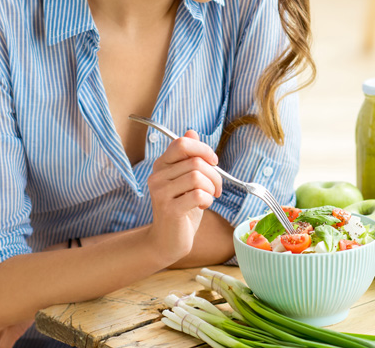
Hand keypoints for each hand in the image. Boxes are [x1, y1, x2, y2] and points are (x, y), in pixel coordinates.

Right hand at [147, 130, 221, 261]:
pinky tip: (203, 206)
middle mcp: (157, 176)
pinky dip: (208, 200)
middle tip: (216, 188)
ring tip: (209, 197)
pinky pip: (198, 195)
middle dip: (214, 174)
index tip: (213, 161)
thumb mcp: (186, 180)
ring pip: (197, 177)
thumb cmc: (181, 208)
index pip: (182, 143)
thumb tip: (191, 132)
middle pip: (195, 161)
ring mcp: (161, 193)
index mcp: (162, 166)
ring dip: (212, 188)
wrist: (168, 241)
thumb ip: (188, 157)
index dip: (203, 149)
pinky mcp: (169, 209)